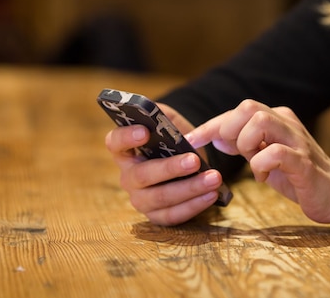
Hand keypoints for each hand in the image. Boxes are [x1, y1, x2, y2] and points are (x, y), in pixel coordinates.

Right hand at [105, 103, 222, 225]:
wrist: (188, 159)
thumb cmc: (174, 139)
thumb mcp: (169, 121)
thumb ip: (161, 115)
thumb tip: (158, 115)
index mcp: (124, 150)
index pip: (115, 142)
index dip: (127, 137)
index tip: (145, 131)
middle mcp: (128, 176)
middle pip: (142, 175)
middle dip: (170, 168)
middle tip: (194, 160)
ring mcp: (140, 199)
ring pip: (161, 197)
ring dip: (189, 188)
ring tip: (214, 178)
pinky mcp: (156, 215)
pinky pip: (173, 215)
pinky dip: (195, 205)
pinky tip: (212, 194)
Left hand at [186, 99, 329, 225]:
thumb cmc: (295, 175)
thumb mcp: (263, 156)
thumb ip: (243, 144)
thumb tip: (214, 135)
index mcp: (276, 119)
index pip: (237, 111)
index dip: (210, 125)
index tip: (192, 140)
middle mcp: (286, 123)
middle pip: (248, 107)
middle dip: (228, 129)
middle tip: (231, 151)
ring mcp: (297, 140)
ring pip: (261, 121)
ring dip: (246, 143)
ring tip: (250, 161)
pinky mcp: (304, 163)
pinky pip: (275, 153)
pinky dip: (261, 165)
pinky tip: (263, 177)